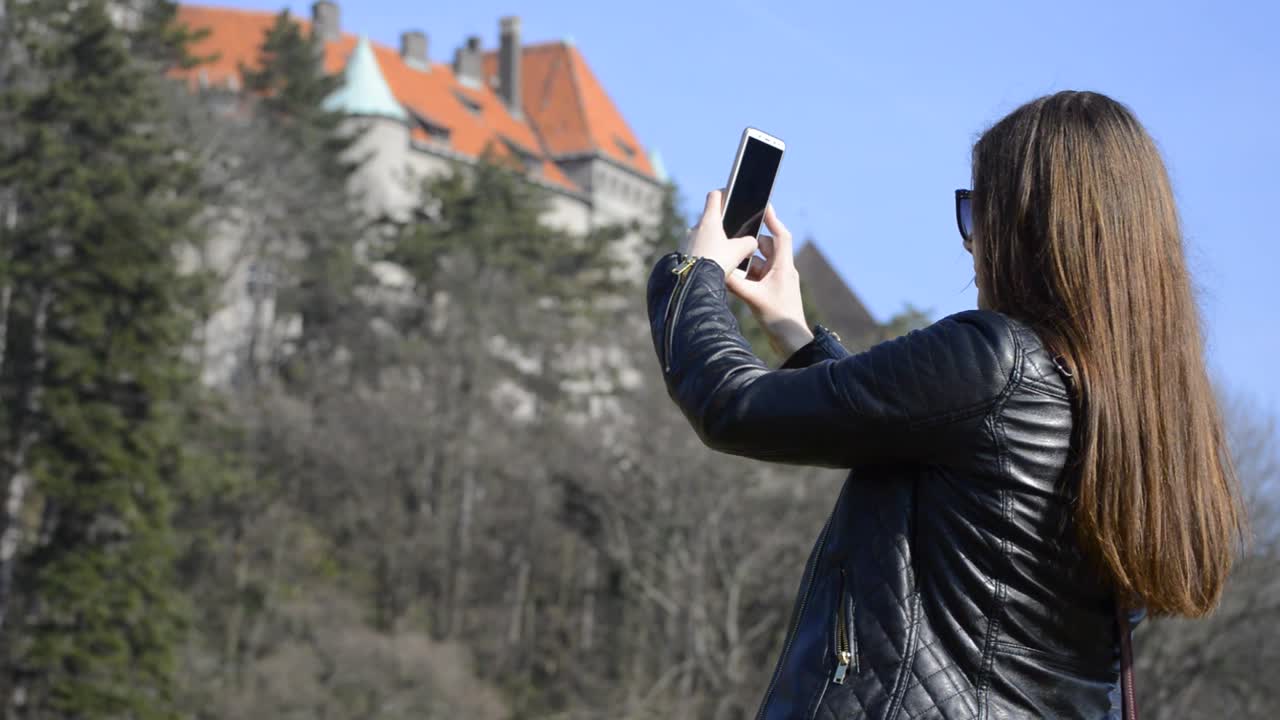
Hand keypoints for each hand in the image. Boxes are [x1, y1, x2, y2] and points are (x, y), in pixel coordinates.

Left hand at [686, 190, 758, 275]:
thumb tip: (751, 243)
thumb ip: (749, 243)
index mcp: (709, 220)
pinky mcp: (680, 254)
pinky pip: (694, 250)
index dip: (723, 193)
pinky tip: (711, 265)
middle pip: (709, 220)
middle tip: (731, 237)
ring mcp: (685, 241)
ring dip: (711, 242)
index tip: (728, 194)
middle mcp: (695, 227)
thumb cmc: (717, 262)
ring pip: (701, 237)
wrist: (693, 282)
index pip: (714, 197)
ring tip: (722, 256)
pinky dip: (703, 253)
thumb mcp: (739, 251)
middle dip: (720, 227)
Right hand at [725, 205, 813, 357]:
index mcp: (783, 267)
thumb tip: (718, 271)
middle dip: (749, 245)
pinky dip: (746, 276)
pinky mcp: (772, 291)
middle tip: (732, 239)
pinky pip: (757, 277)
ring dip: (746, 263)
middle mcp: (782, 270)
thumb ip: (734, 283)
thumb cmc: (778, 319)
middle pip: (765, 248)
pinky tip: (733, 281)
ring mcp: (777, 281)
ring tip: (730, 264)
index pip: (780, 236)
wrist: (791, 341)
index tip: (763, 206)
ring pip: (759, 263)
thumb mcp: (752, 299)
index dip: (772, 219)